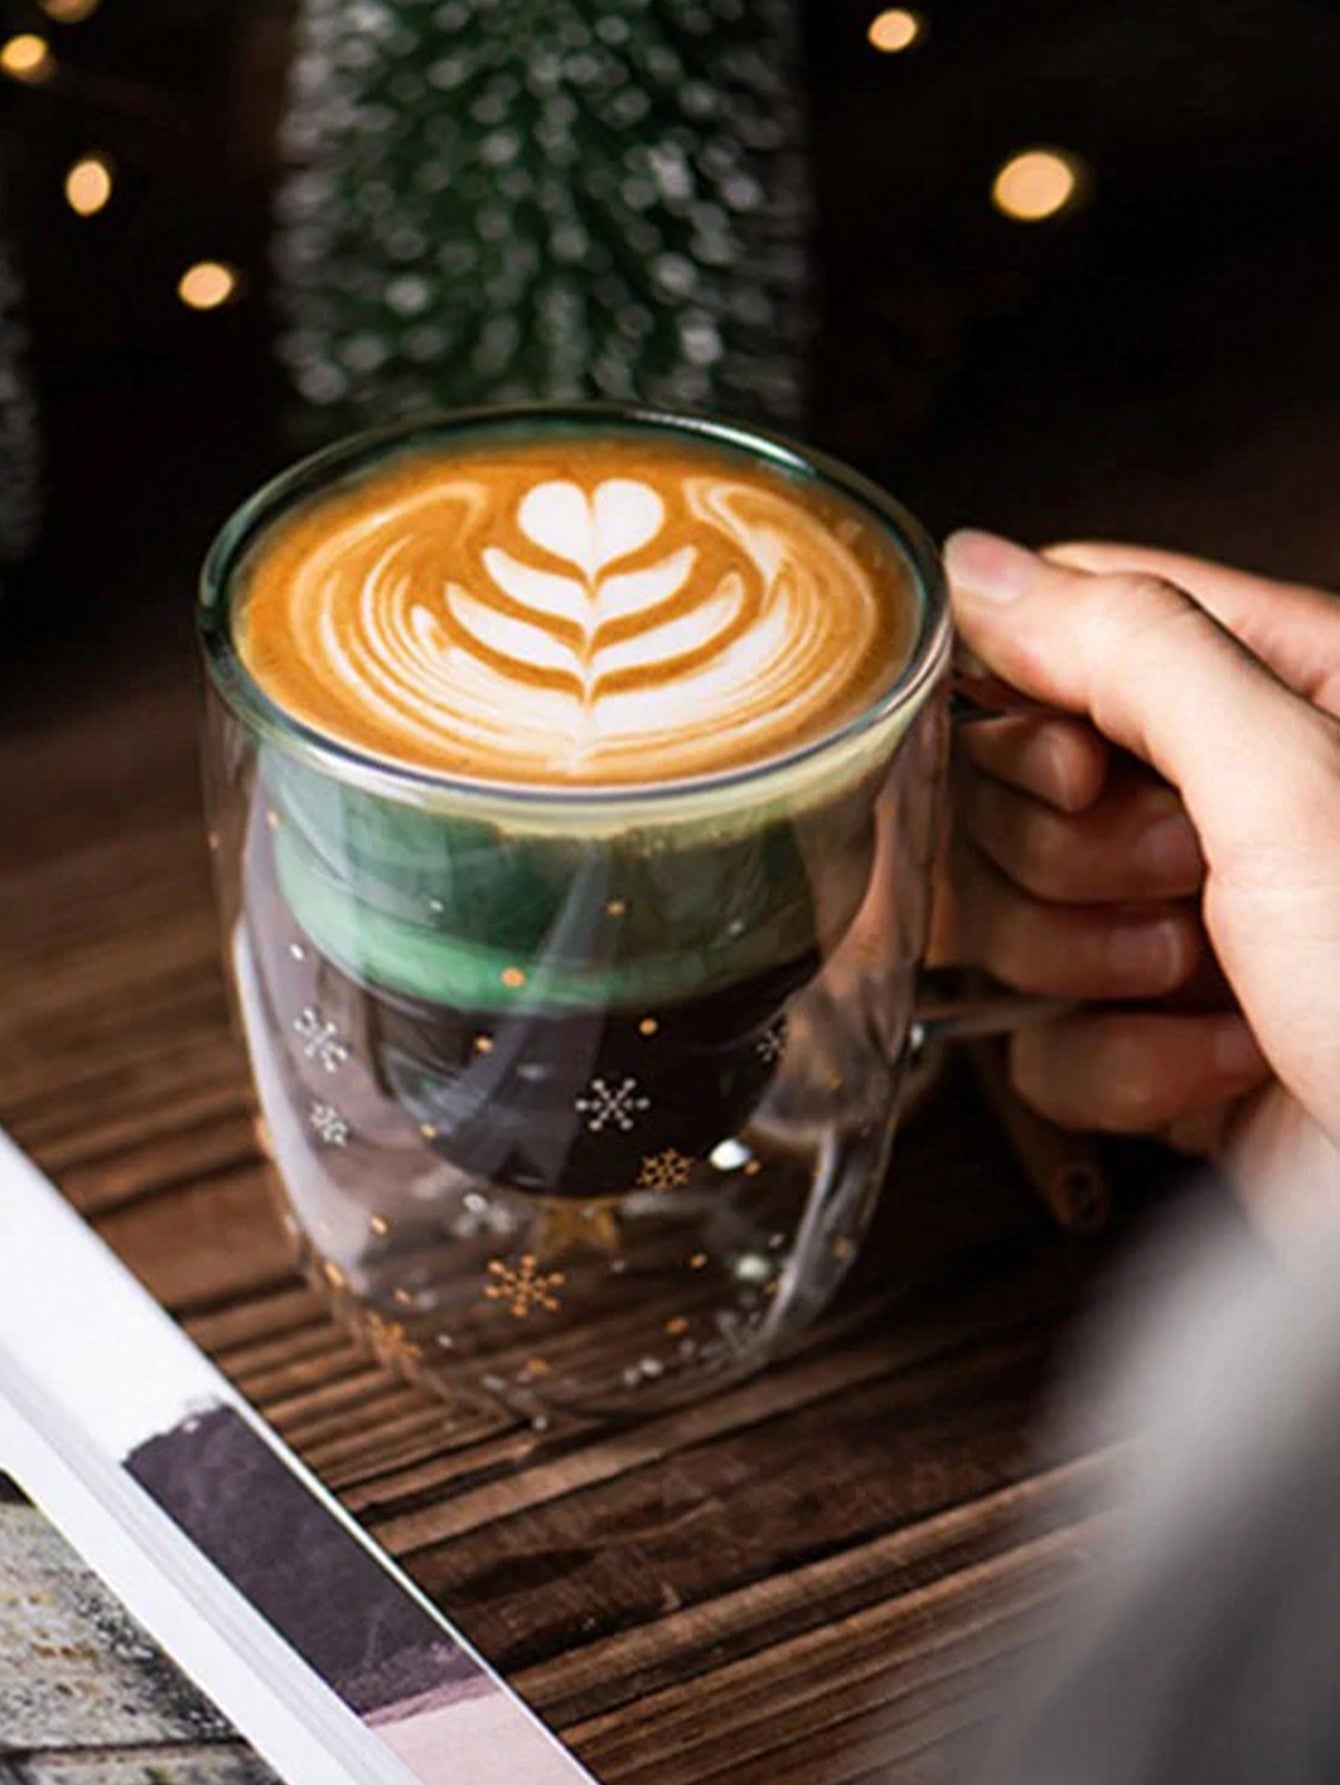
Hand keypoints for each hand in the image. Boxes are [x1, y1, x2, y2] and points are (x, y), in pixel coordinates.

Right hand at [941, 531, 1339, 1206]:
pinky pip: (1040, 1034)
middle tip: (1182, 886)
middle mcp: (1224, 799)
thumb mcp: (1290, 783)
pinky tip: (1217, 1068)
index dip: (1031, 707)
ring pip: (1011, 911)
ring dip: (1092, 966)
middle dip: (1076, 860)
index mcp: (1283, 688)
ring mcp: (1184, 922)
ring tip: (1212, 986)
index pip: (1072, 628)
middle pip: (1015, 783)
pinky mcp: (1154, 1038)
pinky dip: (1117, 1066)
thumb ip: (1136, 652)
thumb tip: (984, 570)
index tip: (1074, 773)